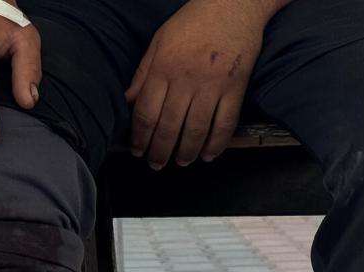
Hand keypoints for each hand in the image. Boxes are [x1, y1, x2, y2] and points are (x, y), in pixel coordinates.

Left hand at [125, 0, 264, 168]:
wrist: (234, 4)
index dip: (140, 137)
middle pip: (169, 127)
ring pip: (196, 130)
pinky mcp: (235, 88)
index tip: (137, 150)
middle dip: (159, 151)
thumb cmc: (194, 21)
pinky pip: (225, 123)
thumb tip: (128, 102)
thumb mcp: (160, 40)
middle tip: (156, 164)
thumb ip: (143, 73)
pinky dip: (216, 144)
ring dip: (186, 152)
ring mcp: (212, 85)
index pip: (146, 112)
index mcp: (164, 67)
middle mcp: (186, 79)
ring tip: (180, 162)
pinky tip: (207, 155)